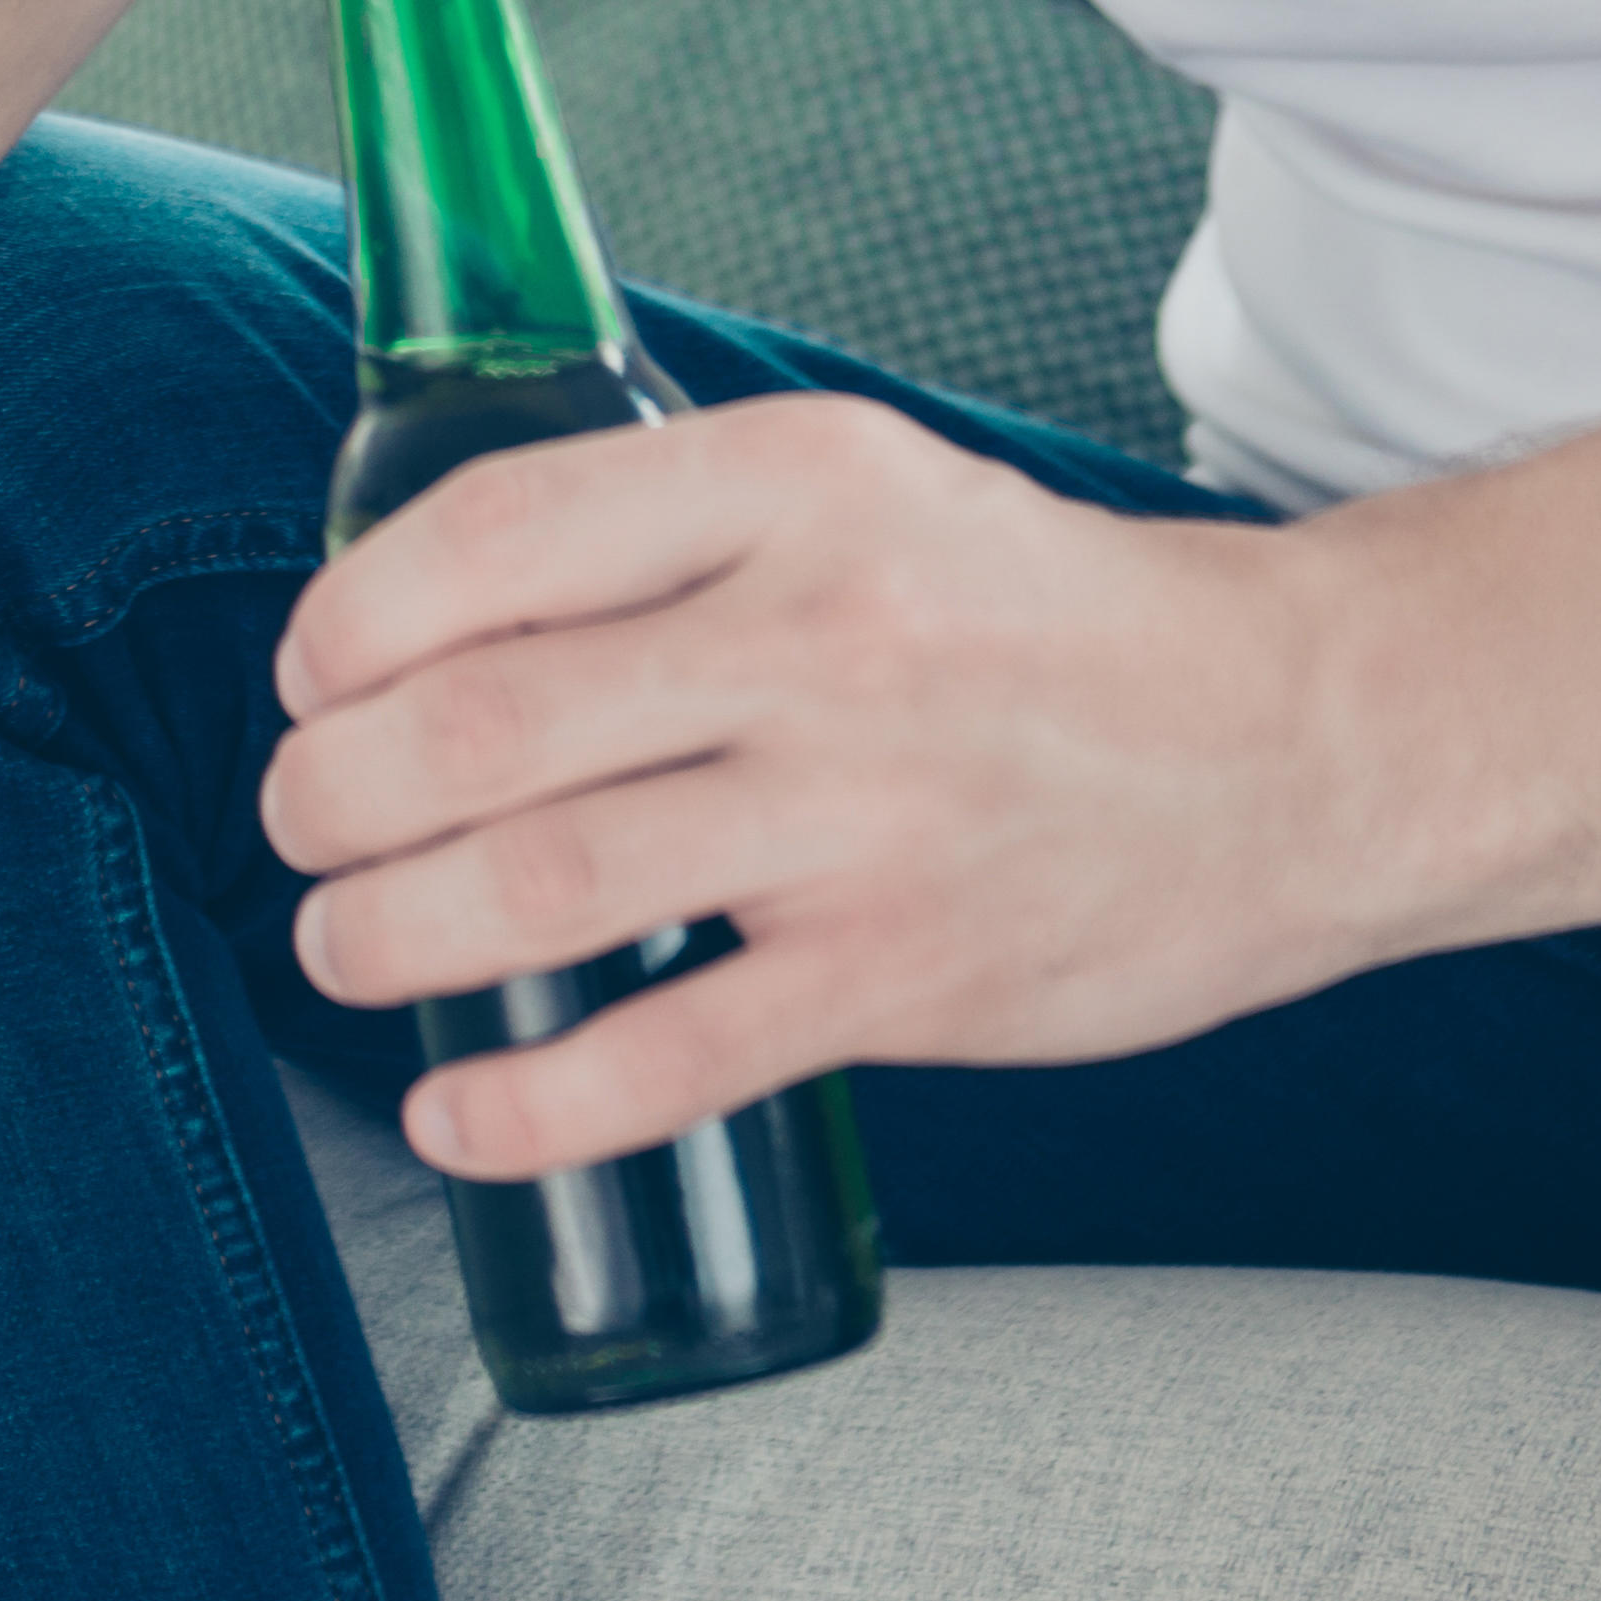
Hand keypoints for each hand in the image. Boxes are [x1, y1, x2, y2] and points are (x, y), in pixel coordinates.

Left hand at [258, 388, 1406, 1180]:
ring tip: (339, 947)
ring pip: (548, 885)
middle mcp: (821, 634)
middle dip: (337, 788)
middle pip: (487, 722)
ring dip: (390, 934)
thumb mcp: (872, 491)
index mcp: (799, 484)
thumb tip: (445, 602)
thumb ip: (684, 528)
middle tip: (302, 819)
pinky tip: (459, 1117)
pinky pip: (672, 1057)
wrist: (1299, 741)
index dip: (359, 617)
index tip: (312, 672)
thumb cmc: (1043, 619)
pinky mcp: (906, 974)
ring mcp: (864, 813)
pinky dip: (533, 1105)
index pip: (501, 531)